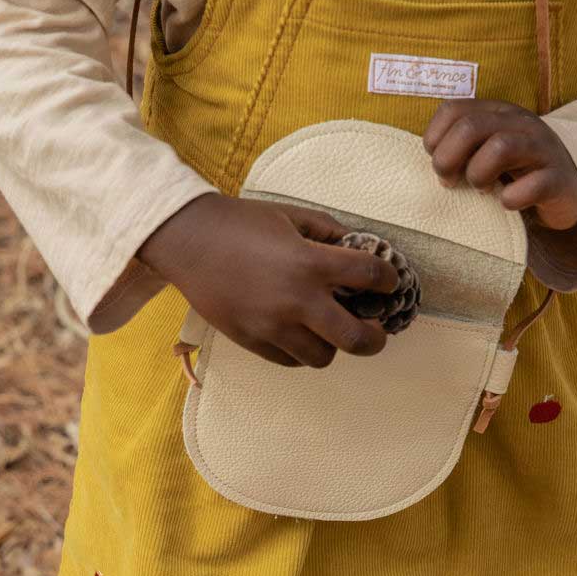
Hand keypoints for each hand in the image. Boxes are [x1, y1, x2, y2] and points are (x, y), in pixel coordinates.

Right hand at [135, 194, 400, 368]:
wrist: (188, 240)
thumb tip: (357, 246)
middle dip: (377, 338)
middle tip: (377, 330)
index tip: (389, 281)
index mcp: (310, 263)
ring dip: (333, 344)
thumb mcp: (291, 215)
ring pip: (323, 357)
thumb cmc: (240, 222)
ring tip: (329, 328)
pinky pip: (290, 360)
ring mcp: (273, 326)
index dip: (389, 279)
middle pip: (356, 339)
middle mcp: (297, 300)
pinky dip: (301, 350)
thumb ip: (328, 231)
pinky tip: (299, 332)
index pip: (371, 276)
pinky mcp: (251, 340)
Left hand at [423, 98, 576, 231]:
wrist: (568, 187)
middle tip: (450, 182)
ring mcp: (542, 148)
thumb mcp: (486, 148)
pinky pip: (534, 185)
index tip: (437, 162)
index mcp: (496, 112)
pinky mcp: (559, 179)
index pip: (453, 109)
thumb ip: (461, 146)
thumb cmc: (516, 169)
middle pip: (470, 126)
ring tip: (482, 189)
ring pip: (500, 147)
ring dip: (479, 174)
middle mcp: (519, 123)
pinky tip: (507, 202)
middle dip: (448, 158)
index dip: (435, 137)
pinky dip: (512, 198)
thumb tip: (434, 160)